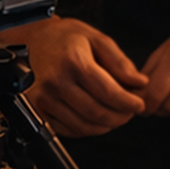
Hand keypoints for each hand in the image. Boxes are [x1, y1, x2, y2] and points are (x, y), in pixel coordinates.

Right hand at [0, 17, 148, 136]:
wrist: (30, 40)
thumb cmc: (62, 38)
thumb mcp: (96, 38)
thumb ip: (120, 62)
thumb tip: (139, 82)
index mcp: (73, 61)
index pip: (108, 92)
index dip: (128, 103)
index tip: (138, 104)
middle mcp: (56, 82)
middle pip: (97, 113)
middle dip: (120, 117)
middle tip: (129, 113)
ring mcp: (43, 98)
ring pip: (83, 126)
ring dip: (105, 126)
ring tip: (114, 115)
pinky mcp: (37, 110)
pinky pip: (67, 130)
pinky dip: (86, 130)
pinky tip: (94, 119)